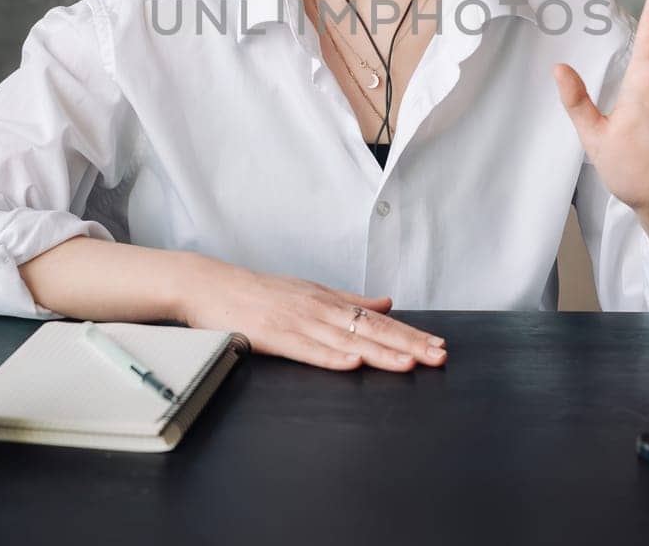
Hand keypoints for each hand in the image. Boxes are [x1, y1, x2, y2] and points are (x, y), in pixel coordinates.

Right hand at [177, 257, 447, 371]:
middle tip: (438, 356)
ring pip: (346, 339)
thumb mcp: (310, 291)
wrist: (210, 284)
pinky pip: (307, 349)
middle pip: (371, 329)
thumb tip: (386, 303)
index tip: (438, 346)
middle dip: (408, 344)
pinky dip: (330, 356)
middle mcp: (319, 308)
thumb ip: (349, 300)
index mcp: (329, 300)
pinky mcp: (274, 335)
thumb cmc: (258, 292)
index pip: (378, 320)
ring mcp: (298, 321)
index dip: (410, 334)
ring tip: (409, 364)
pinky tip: (352, 363)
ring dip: (380, 353)